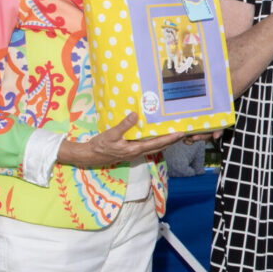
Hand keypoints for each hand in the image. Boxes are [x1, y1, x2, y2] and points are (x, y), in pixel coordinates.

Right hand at [58, 115, 184, 168]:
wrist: (90, 156)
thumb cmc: (100, 146)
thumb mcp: (111, 134)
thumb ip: (124, 125)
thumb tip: (135, 115)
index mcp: (135, 149)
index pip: (157, 143)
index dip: (169, 139)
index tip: (180, 134)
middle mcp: (137, 153)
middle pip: (159, 147)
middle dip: (171, 141)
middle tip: (182, 134)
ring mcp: (134, 154)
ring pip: (154, 148)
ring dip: (164, 142)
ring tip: (173, 135)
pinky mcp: (130, 152)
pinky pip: (147, 148)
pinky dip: (155, 143)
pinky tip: (155, 137)